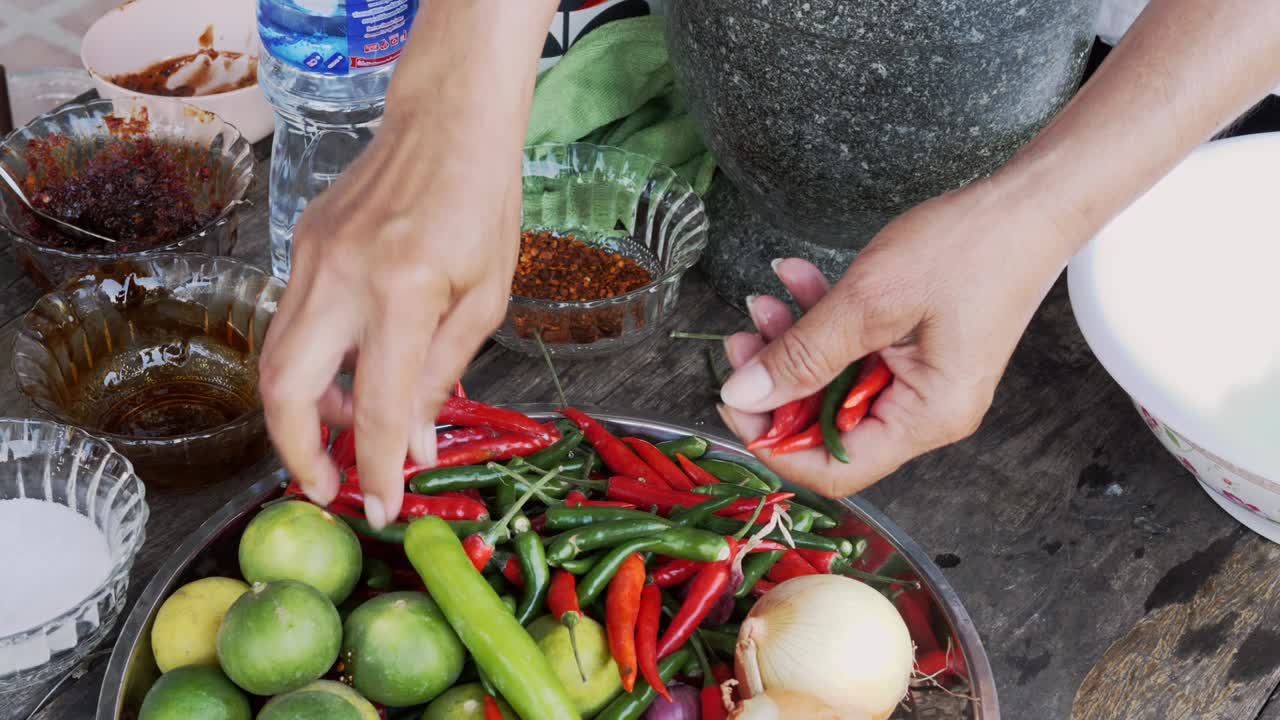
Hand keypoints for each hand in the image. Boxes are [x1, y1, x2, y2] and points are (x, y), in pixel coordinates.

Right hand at [258, 109, 520, 527]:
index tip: (379, 511)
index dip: (373, 469)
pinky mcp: (299, 245)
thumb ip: (442, 376)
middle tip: (326, 484)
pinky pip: (291, 321)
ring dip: (303, 409)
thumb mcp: (485, 300)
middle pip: (284, 387)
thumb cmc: (483, 205)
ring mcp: (309, 257)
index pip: (373, 405)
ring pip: (276, 356)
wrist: (447, 121)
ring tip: (347, 428)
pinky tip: (350, 371)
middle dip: (295, 450)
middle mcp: (341, 275)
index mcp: (401, 291)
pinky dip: (312, 362)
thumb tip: (412, 447)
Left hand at [717, 180, 1081, 497]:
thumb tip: (743, 393)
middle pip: (825, 424)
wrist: (1027, 203)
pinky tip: (795, 279)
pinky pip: (851, 349)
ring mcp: (918, 380)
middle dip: (777, 383)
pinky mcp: (911, 349)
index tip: (733, 400)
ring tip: (763, 302)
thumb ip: (804, 352)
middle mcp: (923, 411)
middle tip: (740, 342)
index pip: (836, 468)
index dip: (775, 443)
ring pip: (831, 381)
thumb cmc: (969, 248)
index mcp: (925, 417)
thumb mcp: (870, 301)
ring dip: (792, 344)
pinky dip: (819, 319)